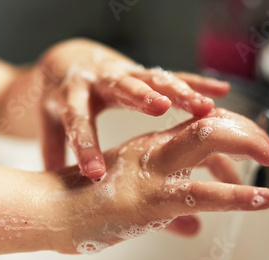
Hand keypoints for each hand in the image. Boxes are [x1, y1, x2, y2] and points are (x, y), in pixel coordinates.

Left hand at [34, 39, 229, 177]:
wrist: (69, 62)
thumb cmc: (61, 99)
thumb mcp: (50, 123)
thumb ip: (53, 152)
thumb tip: (48, 188)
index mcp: (71, 96)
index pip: (78, 122)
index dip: (86, 146)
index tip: (95, 173)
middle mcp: (100, 81)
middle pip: (121, 88)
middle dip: (141, 98)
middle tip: (159, 108)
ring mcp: (125, 73)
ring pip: (155, 79)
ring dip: (179, 91)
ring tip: (205, 107)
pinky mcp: (143, 73)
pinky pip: (173, 76)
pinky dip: (196, 83)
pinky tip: (220, 92)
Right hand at [48, 108, 268, 253]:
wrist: (50, 210)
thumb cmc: (88, 202)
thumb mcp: (136, 201)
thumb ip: (172, 215)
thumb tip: (198, 230)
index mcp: (152, 146)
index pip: (202, 127)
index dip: (234, 132)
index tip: (256, 149)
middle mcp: (155, 149)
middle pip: (211, 122)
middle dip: (248, 131)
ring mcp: (153, 171)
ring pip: (209, 142)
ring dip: (249, 147)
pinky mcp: (149, 200)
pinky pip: (201, 193)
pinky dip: (237, 195)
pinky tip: (262, 198)